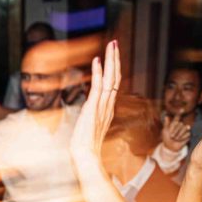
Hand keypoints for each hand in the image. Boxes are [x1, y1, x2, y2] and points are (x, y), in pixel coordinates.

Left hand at [70, 39, 121, 159]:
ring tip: (111, 45)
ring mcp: (102, 106)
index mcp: (107, 110)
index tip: (113, 57)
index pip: (113, 85)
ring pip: (110, 78)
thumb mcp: (90, 129)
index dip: (114, 70)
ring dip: (111, 60)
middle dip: (115, 60)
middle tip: (115, 44)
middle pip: (115, 78)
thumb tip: (90, 116)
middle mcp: (108, 106)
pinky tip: (97, 60)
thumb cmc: (86, 147)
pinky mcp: (94, 108)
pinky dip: (98, 72)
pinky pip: (98, 86)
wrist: (86, 157)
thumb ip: (93, 120)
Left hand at [160, 114, 191, 151]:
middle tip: (171, 136)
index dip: (180, 113)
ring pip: (184, 128)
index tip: (182, 109)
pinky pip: (187, 133)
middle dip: (175, 130)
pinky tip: (180, 140)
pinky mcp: (188, 134)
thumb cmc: (166, 139)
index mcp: (174, 124)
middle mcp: (180, 126)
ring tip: (175, 138)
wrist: (170, 147)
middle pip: (180, 124)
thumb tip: (166, 116)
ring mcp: (184, 130)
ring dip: (179, 134)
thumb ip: (166, 124)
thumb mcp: (165, 131)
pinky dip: (183, 137)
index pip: (177, 117)